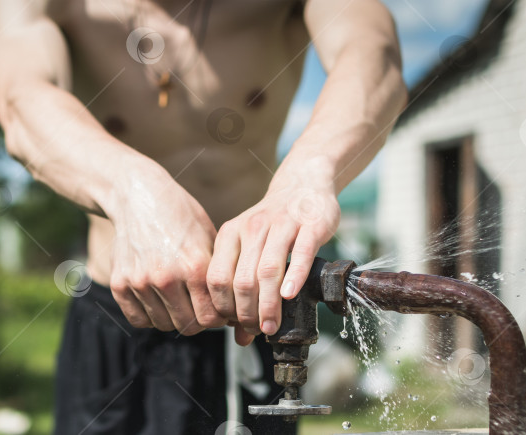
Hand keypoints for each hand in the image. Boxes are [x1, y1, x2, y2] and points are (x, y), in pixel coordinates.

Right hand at [107, 166, 225, 334]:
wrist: (137, 196)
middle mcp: (166, 277)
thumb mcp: (209, 237)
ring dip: (173, 318)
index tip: (216, 310)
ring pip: (164, 324)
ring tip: (178, 302)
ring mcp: (140, 281)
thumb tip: (233, 307)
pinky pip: (138, 319)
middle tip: (198, 308)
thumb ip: (219, 273)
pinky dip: (149, 317)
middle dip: (197, 320)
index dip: (217, 318)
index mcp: (194, 265)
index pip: (211, 318)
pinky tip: (157, 302)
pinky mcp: (120, 283)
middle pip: (188, 325)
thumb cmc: (180, 216)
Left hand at [206, 157, 339, 344]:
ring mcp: (281, 225)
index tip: (236, 325)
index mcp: (229, 234)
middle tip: (258, 330)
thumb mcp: (250, 250)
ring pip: (267, 270)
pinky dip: (293, 277)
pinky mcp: (309, 225)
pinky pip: (299, 254)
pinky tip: (290, 296)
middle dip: (248, 313)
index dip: (224, 308)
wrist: (302, 186)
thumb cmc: (273, 227)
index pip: (216, 278)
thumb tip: (241, 337)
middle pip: (242, 279)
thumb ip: (242, 289)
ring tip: (271, 326)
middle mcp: (251, 228)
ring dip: (269, 304)